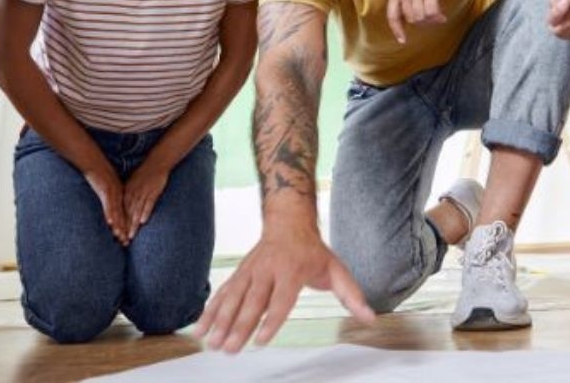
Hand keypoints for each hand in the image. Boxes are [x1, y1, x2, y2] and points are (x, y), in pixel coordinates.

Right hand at [83, 166, 130, 245]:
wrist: (94, 162)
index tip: (127, 239)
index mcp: (120, 197)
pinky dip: (110, 213)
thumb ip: (108, 198)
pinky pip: (108, 204)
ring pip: (117, 212)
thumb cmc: (99, 174)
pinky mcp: (107, 190)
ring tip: (120, 236)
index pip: (124, 215)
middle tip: (126, 243)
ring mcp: (113, 194)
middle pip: (122, 216)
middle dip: (124, 230)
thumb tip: (109, 207)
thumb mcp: (106, 188)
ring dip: (119, 225)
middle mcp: (118, 196)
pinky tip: (110, 222)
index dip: (126, 227)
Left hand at [122, 162, 168, 240]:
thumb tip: (124, 206)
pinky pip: (148, 203)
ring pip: (136, 211)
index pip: (121, 210)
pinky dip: (145, 212)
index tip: (117, 235)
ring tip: (131, 235)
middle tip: (122, 240)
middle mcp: (133, 193)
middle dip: (125, 227)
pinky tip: (143, 221)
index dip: (119, 223)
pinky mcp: (153, 191)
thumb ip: (128, 194)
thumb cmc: (145, 173)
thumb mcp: (133, 182)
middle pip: (127, 213)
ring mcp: (143, 192)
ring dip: (133, 224)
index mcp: (127, 191)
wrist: (157, 161)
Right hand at [195, 226, 373, 352]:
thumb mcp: (337, 269)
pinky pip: (222, 293)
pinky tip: (199, 328)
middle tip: (230, 349)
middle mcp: (268, 270)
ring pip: (232, 298)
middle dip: (239, 326)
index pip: (280, 300)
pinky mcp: (239, 273)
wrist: (288, 220)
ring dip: (220, 321)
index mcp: (292, 270)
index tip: (260, 340)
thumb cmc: (313, 251)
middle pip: (252, 302)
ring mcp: (250, 271)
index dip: (270, 321)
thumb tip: (370, 318)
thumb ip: (352, 296)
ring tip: (211, 343)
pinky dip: (209, 311)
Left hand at [386, 0, 455, 42]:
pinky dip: (437, 18)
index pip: (392, 15)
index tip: (402, 40)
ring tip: (438, 18)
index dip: (396, 29)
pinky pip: (431, 13)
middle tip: (431, 21)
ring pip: (421, 17)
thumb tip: (408, 17)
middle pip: (411, 18)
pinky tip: (443, 17)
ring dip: (431, 21)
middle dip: (422, 23)